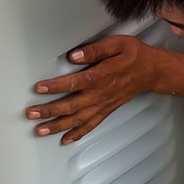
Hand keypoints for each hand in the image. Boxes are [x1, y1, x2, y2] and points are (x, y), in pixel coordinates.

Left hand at [24, 34, 158, 144]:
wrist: (152, 71)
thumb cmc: (134, 55)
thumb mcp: (118, 44)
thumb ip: (95, 50)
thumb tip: (74, 55)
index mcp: (101, 76)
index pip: (74, 83)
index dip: (55, 86)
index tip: (39, 88)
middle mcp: (100, 94)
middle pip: (71, 106)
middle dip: (49, 111)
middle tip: (31, 114)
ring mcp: (103, 105)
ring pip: (78, 119)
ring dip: (58, 126)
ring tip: (40, 131)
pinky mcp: (107, 111)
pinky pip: (91, 125)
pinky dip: (78, 134)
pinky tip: (65, 139)